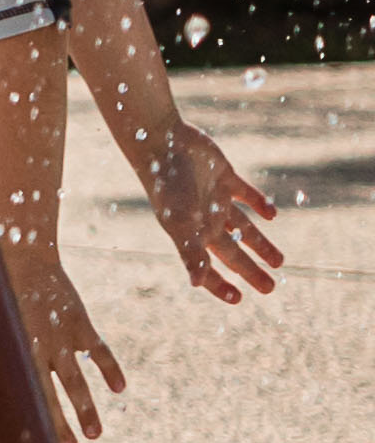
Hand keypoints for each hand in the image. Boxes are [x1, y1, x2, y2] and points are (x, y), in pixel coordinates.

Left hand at [12, 238, 125, 442]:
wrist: (22, 256)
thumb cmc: (0, 290)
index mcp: (14, 350)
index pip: (24, 392)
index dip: (34, 417)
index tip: (39, 440)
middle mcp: (38, 349)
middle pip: (50, 394)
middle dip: (61, 423)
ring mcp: (62, 337)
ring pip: (76, 381)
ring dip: (86, 408)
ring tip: (95, 434)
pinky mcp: (80, 323)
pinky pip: (98, 351)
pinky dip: (110, 369)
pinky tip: (120, 388)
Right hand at [147, 125, 289, 302]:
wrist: (161, 143)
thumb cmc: (168, 186)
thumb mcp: (180, 223)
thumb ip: (190, 253)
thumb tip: (195, 284)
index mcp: (192, 234)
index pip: (208, 267)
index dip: (221, 285)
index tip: (239, 299)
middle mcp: (204, 219)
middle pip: (232, 252)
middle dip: (250, 270)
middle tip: (270, 288)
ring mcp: (215, 198)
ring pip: (243, 227)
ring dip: (260, 244)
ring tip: (280, 262)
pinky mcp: (225, 177)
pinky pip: (246, 195)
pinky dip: (260, 205)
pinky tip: (272, 216)